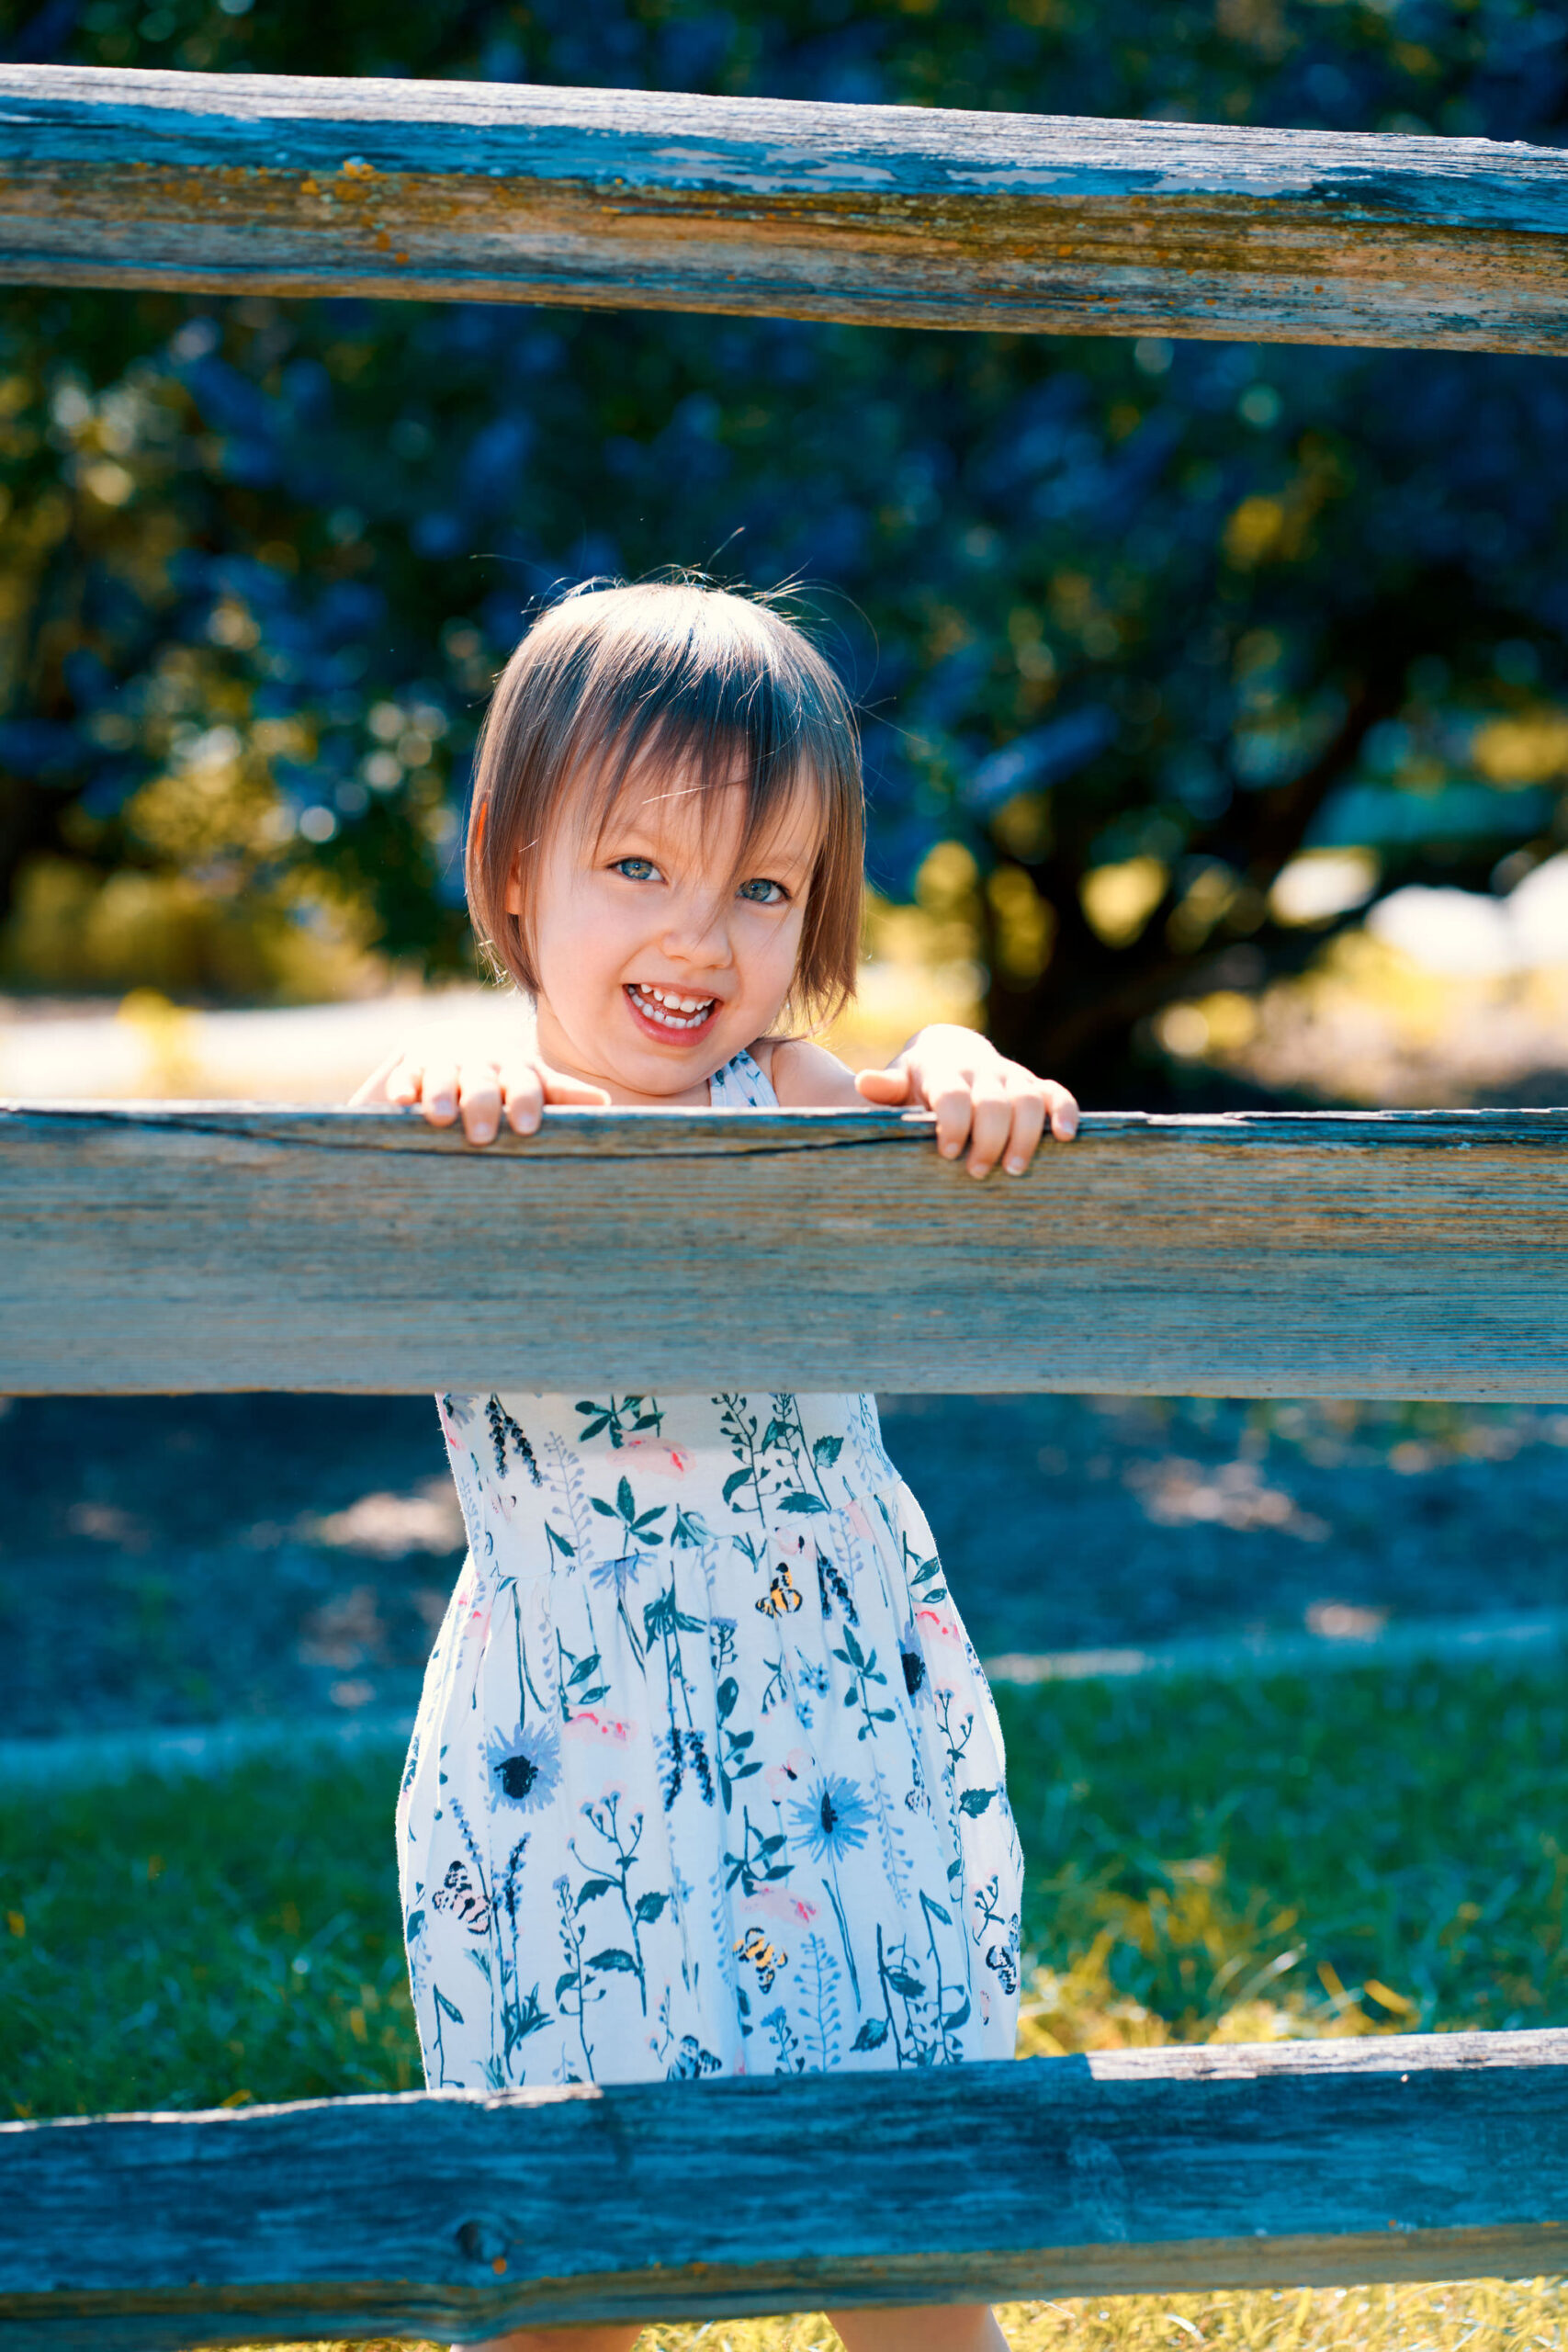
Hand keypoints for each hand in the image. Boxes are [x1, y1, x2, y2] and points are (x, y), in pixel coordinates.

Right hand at [350, 1029, 608, 1143]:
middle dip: (483, 1106)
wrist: (443, 1047)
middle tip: (483, 1135)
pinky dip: (404, 1087)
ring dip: (442, 1095)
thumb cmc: (499, 1081)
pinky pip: (406, 1076)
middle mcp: (482, 1066)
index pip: (525, 1085)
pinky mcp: (409, 1068)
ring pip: (444, 1077)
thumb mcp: (531, 1085)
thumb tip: (607, 1104)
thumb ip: (563, 1095)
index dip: (526, 1103)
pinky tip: (402, 1102)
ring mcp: (444, 1065)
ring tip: (441, 1119)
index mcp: (516, 1073)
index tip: (527, 1128)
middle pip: (484, 1084)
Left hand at [855, 1024, 1078, 1177]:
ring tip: (1014, 1170)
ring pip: (1029, 1101)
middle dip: (989, 1140)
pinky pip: (1057, 1094)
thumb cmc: (919, 1082)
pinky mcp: (1035, 1085)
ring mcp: (1012, 1077)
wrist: (948, 1053)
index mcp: (945, 1071)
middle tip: (976, 1173)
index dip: (953, 1123)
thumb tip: (864, 1084)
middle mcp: (982, 1071)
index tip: (948, 1152)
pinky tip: (1066, 1138)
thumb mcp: (898, 1083)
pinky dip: (1065, 1113)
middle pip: (994, 1103)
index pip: (952, 1094)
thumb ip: (886, 1090)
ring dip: (1026, 1136)